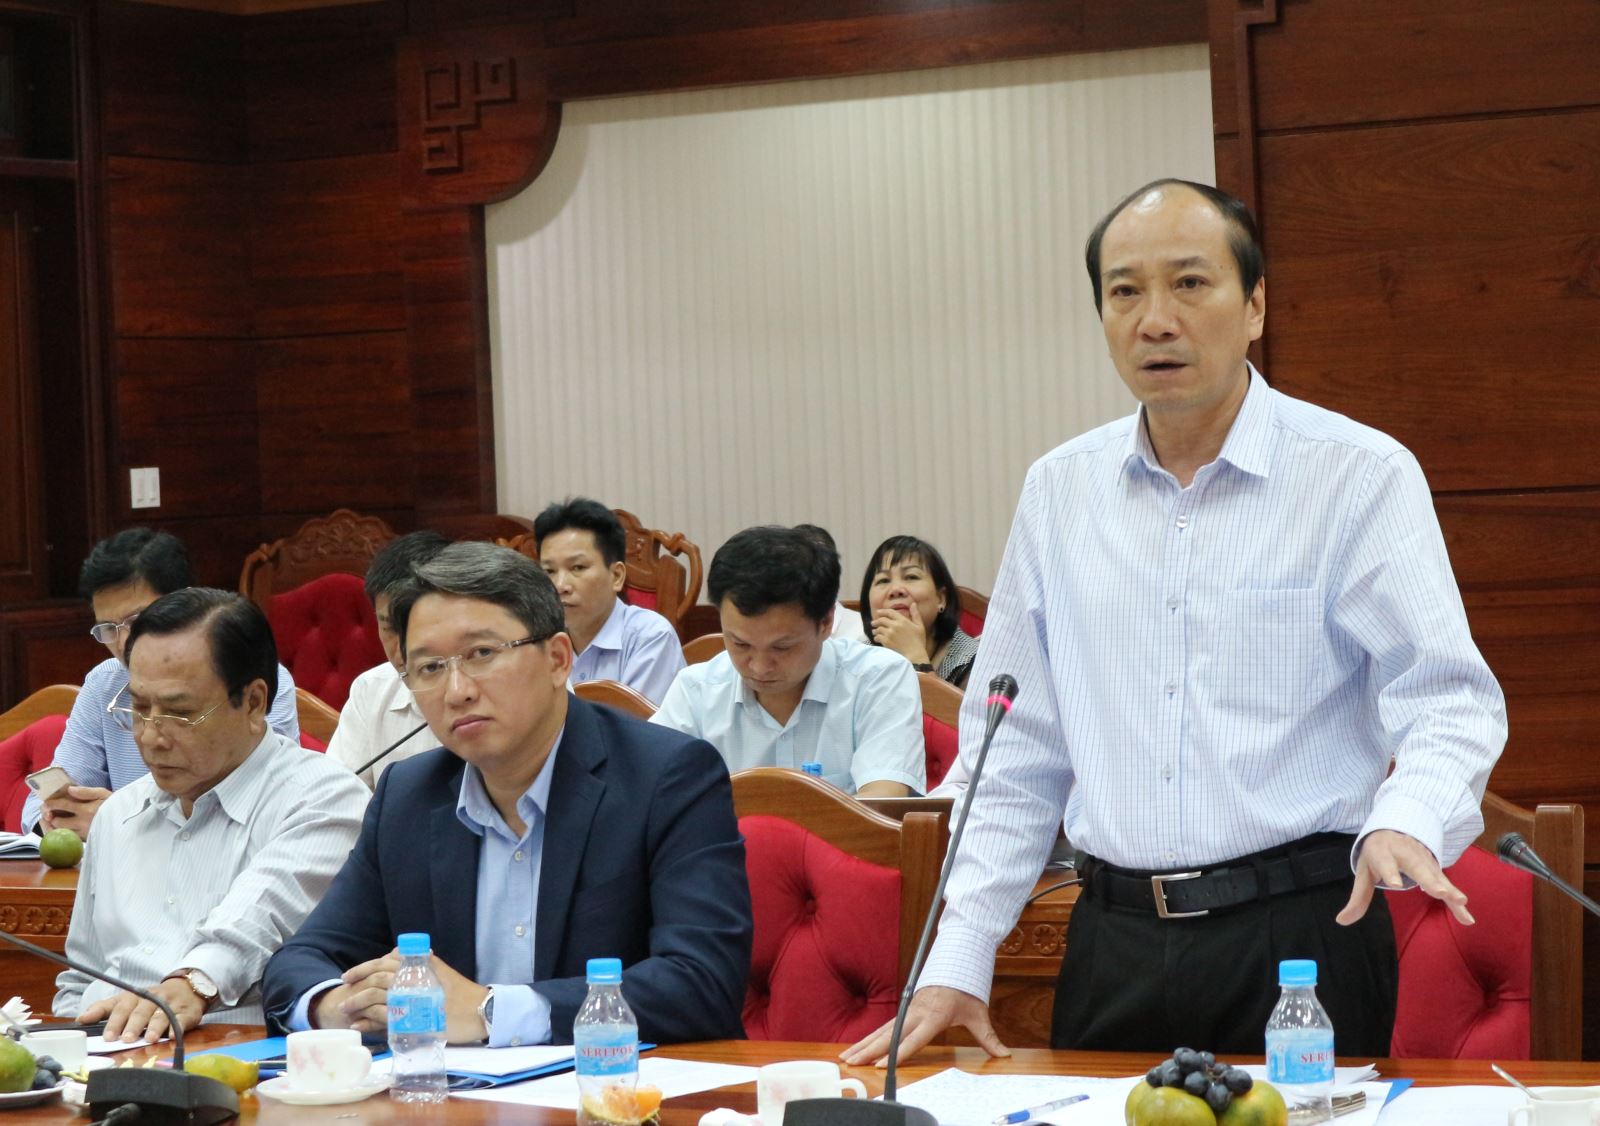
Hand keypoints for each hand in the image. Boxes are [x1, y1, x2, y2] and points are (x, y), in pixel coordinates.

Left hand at [41, 786, 111, 837]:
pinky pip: (67, 839)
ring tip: (52, 821)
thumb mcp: (104, 793)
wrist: (126, 820)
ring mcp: (83, 834)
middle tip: (48, 812)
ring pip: (60, 833)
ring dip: (53, 827)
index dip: (51, 803)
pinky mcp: (85, 841)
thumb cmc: (115, 805)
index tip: (47, 802)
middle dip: (50, 816)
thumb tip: (69, 789)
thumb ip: (86, 791)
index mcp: (86, 809)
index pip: (62, 805)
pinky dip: (60, 834)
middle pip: (57, 821)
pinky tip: (60, 829)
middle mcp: (83, 823)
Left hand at [80, 978, 205, 1043]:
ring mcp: (170, 1005)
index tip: (107, 1037)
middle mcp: (152, 999)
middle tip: (126, 1039)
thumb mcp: (126, 1001)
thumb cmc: (149, 1000)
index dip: (114, 1021)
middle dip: (134, 1025)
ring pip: (162, 1014)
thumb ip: (103, 1009)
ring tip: (149, 1039)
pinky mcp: (187, 1012)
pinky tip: (174, 1035)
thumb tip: (80, 1019)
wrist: (186, 988)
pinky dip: (178, 1027)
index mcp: (134, 996)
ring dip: (155, 1026)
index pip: (121, 1006)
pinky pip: (182, 1018)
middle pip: (141, 1010)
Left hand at [319, 951, 488, 1041]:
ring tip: (345, 1009)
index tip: (349, 975)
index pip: (383, 963)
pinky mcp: (412, 1020)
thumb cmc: (460, 994)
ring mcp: (412, 999)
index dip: (363, 968)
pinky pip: (383, 1019)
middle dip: (357, 983)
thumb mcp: (439, 971)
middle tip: (343, 990)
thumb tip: (395, 952)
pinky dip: (368, 1021)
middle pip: (376, 977)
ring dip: (357, 1002)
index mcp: (418, 967)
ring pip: (376, 997)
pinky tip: (358, 1025)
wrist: (479, 1011)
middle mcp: (413, 980)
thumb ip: (418, 960)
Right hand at [839, 986, 1007, 1066]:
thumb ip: (988, 1037)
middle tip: (852, 1063)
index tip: (882, 1064)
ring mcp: (907, 1010)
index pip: (913, 1038)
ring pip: (881, 1030)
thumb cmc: (966, 990)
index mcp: (934, 1016)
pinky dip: (867, 1037)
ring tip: (846, 1058)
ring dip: (862, 1044)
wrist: (956, 961)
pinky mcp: (903, 1010)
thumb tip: (1005, 1054)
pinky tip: (856, 1047)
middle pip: (889, 1035)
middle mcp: (916, 1013)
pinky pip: (883, 1026)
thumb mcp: (978, 1013)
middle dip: (869, 1050)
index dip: (898, 1052)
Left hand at [871, 609, 929, 664]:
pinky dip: (876, 637)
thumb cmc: (918, 641)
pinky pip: (878, 637)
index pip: (889, 612)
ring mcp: (890, 634)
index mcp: (902, 620)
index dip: (882, 611)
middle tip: (873, 623)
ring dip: (876, 630)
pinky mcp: (886, 641)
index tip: (878, 612)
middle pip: (882, 620)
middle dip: (876, 621)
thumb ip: (915, 614)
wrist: (915, 654)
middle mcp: (895, 625)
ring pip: (879, 629)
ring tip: (874, 631)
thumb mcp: (919, 626)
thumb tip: (913, 604)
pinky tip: (877, 638)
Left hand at [1337, 829, 1471, 925]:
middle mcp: (1406, 854)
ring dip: (1450, 889)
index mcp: (1383, 852)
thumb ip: (1357, 897)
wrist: (1394, 828)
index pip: (1386, 863)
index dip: (1390, 872)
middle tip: (1440, 892)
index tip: (1395, 883)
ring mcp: (1424, 860)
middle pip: (1418, 867)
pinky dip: (1457, 899)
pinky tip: (1467, 918)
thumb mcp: (1364, 872)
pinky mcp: (1436, 869)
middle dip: (1430, 879)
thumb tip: (1341, 921)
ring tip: (1460, 902)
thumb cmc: (1378, 854)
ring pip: (1438, 875)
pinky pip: (1448, 885)